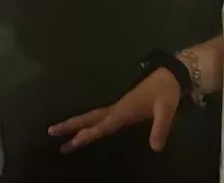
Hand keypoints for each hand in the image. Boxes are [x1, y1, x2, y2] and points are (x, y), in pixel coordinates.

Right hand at [48, 67, 181, 153]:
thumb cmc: (168, 91)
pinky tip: (87, 129)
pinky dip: (90, 123)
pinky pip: (101, 117)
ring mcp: (119, 107)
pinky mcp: (124, 107)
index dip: (89, 134)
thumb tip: (155, 148)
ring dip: (77, 126)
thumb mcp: (166, 109)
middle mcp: (117, 109)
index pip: (103, 125)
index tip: (72, 141)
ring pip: (94, 118)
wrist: (172, 75)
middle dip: (71, 126)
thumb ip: (161, 128)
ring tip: (62, 136)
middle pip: (90, 118)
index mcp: (124, 110)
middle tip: (51, 132)